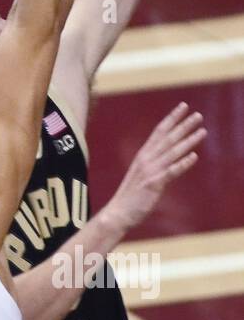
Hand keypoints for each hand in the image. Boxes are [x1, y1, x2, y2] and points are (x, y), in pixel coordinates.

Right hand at [107, 102, 205, 231]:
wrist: (117, 213)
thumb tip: (169, 158)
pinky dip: (182, 164)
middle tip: (198, 115)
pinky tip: (193, 157)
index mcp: (143, 155)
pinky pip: (171, 172)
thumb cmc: (130, 196)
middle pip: (167, 138)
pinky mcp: (153, 184)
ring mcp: (150, 171)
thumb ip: (154, 164)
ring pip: (172, 152)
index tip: (183, 106)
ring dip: (188, 141)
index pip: (159, 131)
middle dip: (183, 125)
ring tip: (202, 131)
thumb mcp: (142, 175)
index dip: (172, 118)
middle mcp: (146, 159)